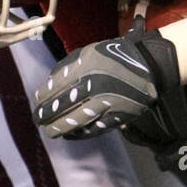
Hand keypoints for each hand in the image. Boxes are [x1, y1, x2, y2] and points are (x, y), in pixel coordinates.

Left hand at [35, 27, 180, 138]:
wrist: (149, 65)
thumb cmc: (115, 56)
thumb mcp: (89, 52)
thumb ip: (68, 66)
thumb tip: (48, 86)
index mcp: (86, 65)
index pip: (56, 85)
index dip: (43, 96)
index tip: (37, 102)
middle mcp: (95, 84)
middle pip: (63, 105)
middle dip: (47, 114)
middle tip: (38, 120)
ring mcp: (107, 101)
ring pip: (77, 120)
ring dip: (60, 128)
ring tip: (51, 131)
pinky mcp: (118, 115)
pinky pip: (94, 127)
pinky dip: (80, 133)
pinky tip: (71, 134)